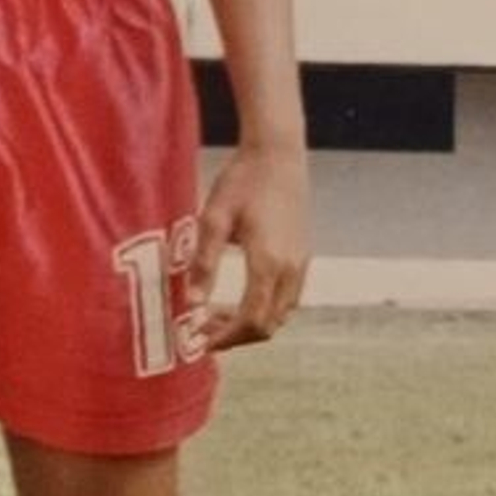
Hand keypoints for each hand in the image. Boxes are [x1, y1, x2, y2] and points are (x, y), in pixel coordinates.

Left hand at [188, 144, 309, 352]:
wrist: (278, 153)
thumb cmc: (242, 180)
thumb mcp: (213, 218)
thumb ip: (204, 262)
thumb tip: (192, 303)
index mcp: (268, 263)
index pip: (251, 320)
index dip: (226, 338)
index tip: (200, 342)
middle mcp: (290, 269)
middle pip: (268, 325)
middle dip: (236, 337)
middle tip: (203, 331)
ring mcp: (301, 263)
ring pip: (281, 315)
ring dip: (252, 324)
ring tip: (217, 316)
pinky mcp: (303, 255)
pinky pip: (288, 298)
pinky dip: (266, 309)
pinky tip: (241, 299)